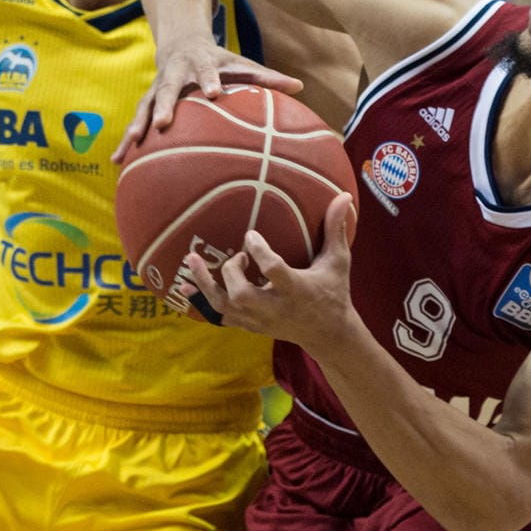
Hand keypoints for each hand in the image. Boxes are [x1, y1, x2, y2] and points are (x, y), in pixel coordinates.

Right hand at [112, 40, 302, 163]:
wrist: (181, 44)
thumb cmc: (219, 61)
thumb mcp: (242, 64)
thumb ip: (268, 78)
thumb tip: (300, 87)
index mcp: (200, 64)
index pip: (205, 70)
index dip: (209, 80)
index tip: (213, 92)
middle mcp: (174, 75)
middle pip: (167, 89)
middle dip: (164, 104)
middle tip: (164, 122)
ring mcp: (156, 89)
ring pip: (144, 107)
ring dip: (137, 125)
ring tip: (131, 145)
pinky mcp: (146, 102)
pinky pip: (136, 122)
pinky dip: (126, 141)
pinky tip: (118, 162)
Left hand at [185, 193, 358, 348]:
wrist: (328, 334)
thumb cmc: (333, 292)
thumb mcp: (338, 261)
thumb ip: (336, 229)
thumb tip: (343, 196)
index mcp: (296, 290)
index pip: (273, 271)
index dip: (259, 252)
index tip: (250, 234)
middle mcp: (275, 308)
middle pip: (242, 294)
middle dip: (230, 272)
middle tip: (236, 256)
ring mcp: (260, 320)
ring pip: (225, 307)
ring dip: (205, 284)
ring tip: (192, 261)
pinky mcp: (252, 326)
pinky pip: (221, 316)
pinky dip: (202, 301)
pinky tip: (186, 285)